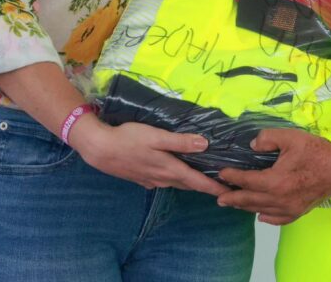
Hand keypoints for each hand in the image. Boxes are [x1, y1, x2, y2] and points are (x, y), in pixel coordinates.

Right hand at [70, 116, 229, 196]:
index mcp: (169, 169)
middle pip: (188, 184)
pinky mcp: (141, 178)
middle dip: (205, 186)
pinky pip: (163, 180)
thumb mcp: (156, 136)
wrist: (100, 149)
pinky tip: (174, 171)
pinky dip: (174, 178)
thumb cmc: (128, 139)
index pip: (197, 181)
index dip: (214, 187)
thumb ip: (180, 142)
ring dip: (190, 182)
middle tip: (221, 185)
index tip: (230, 192)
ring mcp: (150, 180)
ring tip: (202, 178)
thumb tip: (204, 145)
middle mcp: (162, 178)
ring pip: (176, 183)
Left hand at [217, 129, 330, 224]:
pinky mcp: (300, 211)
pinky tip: (261, 215)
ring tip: (234, 204)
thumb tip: (252, 145)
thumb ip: (268, 139)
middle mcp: (280, 199)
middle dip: (233, 199)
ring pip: (262, 211)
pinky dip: (267, 217)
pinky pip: (278, 219)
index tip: (221, 174)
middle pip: (250, 201)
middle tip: (219, 198)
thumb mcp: (291, 137)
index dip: (233, 177)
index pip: (247, 181)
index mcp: (276, 181)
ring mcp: (290, 208)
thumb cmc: (317, 151)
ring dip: (246, 208)